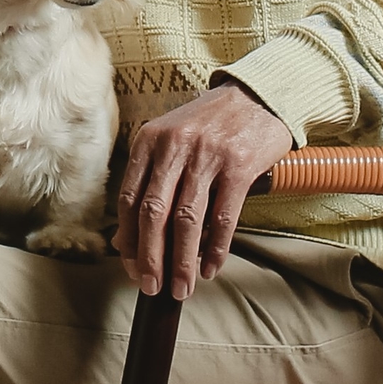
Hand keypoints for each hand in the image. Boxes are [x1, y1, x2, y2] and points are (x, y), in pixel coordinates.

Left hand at [114, 81, 293, 299]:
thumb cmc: (208, 125)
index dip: (128, 240)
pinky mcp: (239, 166)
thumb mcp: (170, 141)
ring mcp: (207, 155)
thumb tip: (125, 238)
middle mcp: (174, 146)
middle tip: (151, 287)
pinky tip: (212, 268)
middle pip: (154, 213)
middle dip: (150, 257)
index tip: (131, 269)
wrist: (257, 96)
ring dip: (182, 261)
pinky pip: (223, 217)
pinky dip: (216, 249)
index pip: (129, 199)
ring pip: (187, 220)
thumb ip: (149, 182)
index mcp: (149, 141)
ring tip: (182, 287)